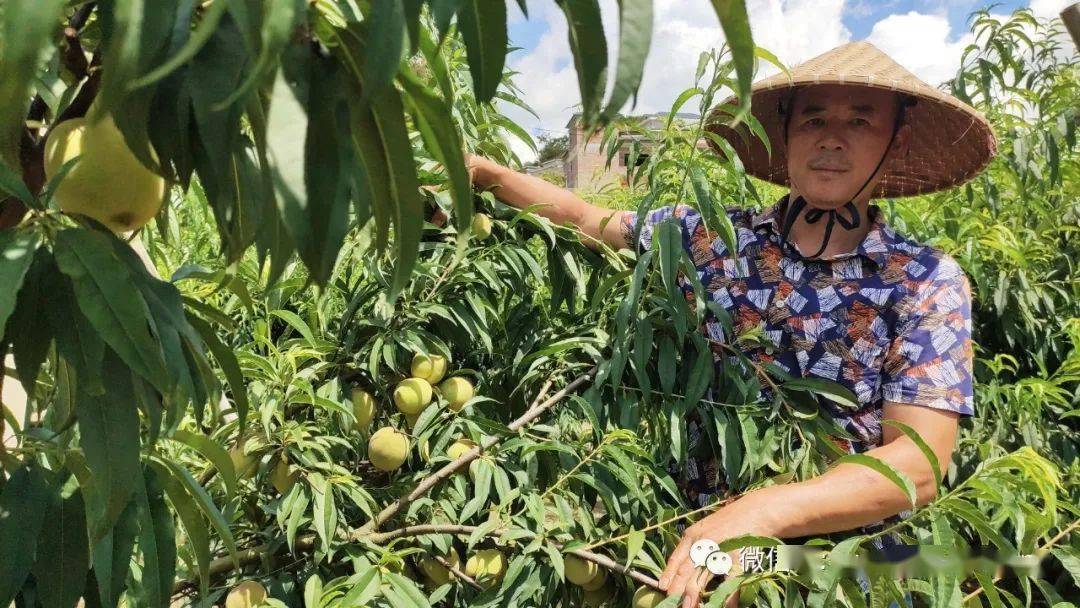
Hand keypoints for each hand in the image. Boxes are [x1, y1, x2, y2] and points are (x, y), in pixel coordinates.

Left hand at [659, 497, 775, 607]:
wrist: (759, 511)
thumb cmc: (731, 521)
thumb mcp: (706, 528)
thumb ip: (695, 544)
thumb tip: (683, 565)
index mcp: (693, 536)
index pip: (675, 558)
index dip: (667, 575)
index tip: (662, 588)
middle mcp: (703, 543)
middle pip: (685, 570)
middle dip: (677, 589)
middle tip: (671, 603)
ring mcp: (720, 552)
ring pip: (702, 578)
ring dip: (694, 596)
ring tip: (688, 607)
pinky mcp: (738, 559)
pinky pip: (730, 583)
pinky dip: (726, 598)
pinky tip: (724, 607)